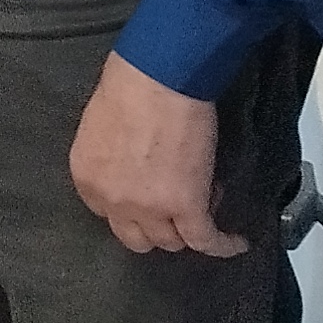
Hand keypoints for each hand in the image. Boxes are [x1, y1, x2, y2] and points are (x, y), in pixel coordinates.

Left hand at [68, 51, 247, 255]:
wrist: (157, 78)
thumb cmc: (129, 87)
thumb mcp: (100, 130)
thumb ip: (111, 159)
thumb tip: (133, 165)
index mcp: (87, 178)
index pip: (107, 213)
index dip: (130, 208)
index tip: (148, 197)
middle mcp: (112, 201)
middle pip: (135, 236)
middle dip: (154, 227)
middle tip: (174, 209)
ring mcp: (148, 208)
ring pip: (169, 242)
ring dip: (186, 231)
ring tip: (205, 210)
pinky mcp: (185, 206)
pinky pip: (205, 240)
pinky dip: (223, 244)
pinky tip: (236, 241)